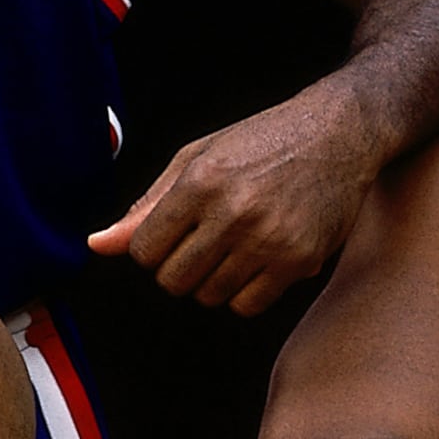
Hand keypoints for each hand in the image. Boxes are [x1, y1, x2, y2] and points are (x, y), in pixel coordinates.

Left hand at [89, 81, 378, 317]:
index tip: (173, 234)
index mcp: (201, 182)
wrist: (340, 132)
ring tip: (234, 246)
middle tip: (202, 242)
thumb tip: (97, 246)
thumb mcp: (199, 158)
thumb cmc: (262, 141)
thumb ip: (148, 206)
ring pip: (209, 296)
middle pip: (173, 281)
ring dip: (213, 280)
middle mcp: (233, 213)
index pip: (144, 251)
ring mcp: (268, 240)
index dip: (152, 249)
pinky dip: (243, 293)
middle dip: (178, 268)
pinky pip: (247, 306)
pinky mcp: (299, 261)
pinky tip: (256, 261)